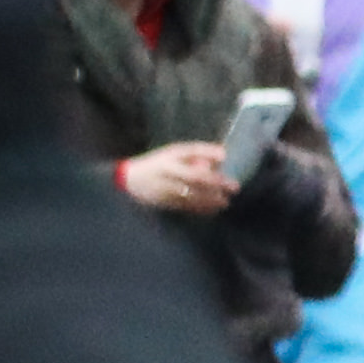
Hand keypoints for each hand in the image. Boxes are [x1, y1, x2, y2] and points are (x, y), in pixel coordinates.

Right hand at [117, 140, 232, 217]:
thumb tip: (225, 154)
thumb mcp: (175, 152)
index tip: (228, 170)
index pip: (194, 165)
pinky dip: (200, 209)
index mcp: (170, 161)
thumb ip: (199, 151)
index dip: (212, 169)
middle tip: (234, 189)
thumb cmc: (158, 162)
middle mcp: (167, 177)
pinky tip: (212, 210)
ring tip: (225, 203)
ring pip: (190, 197)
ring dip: (210, 201)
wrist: (129, 180)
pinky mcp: (164, 204)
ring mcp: (165, 192)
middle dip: (216, 186)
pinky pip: (184, 208)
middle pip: (195, 181)